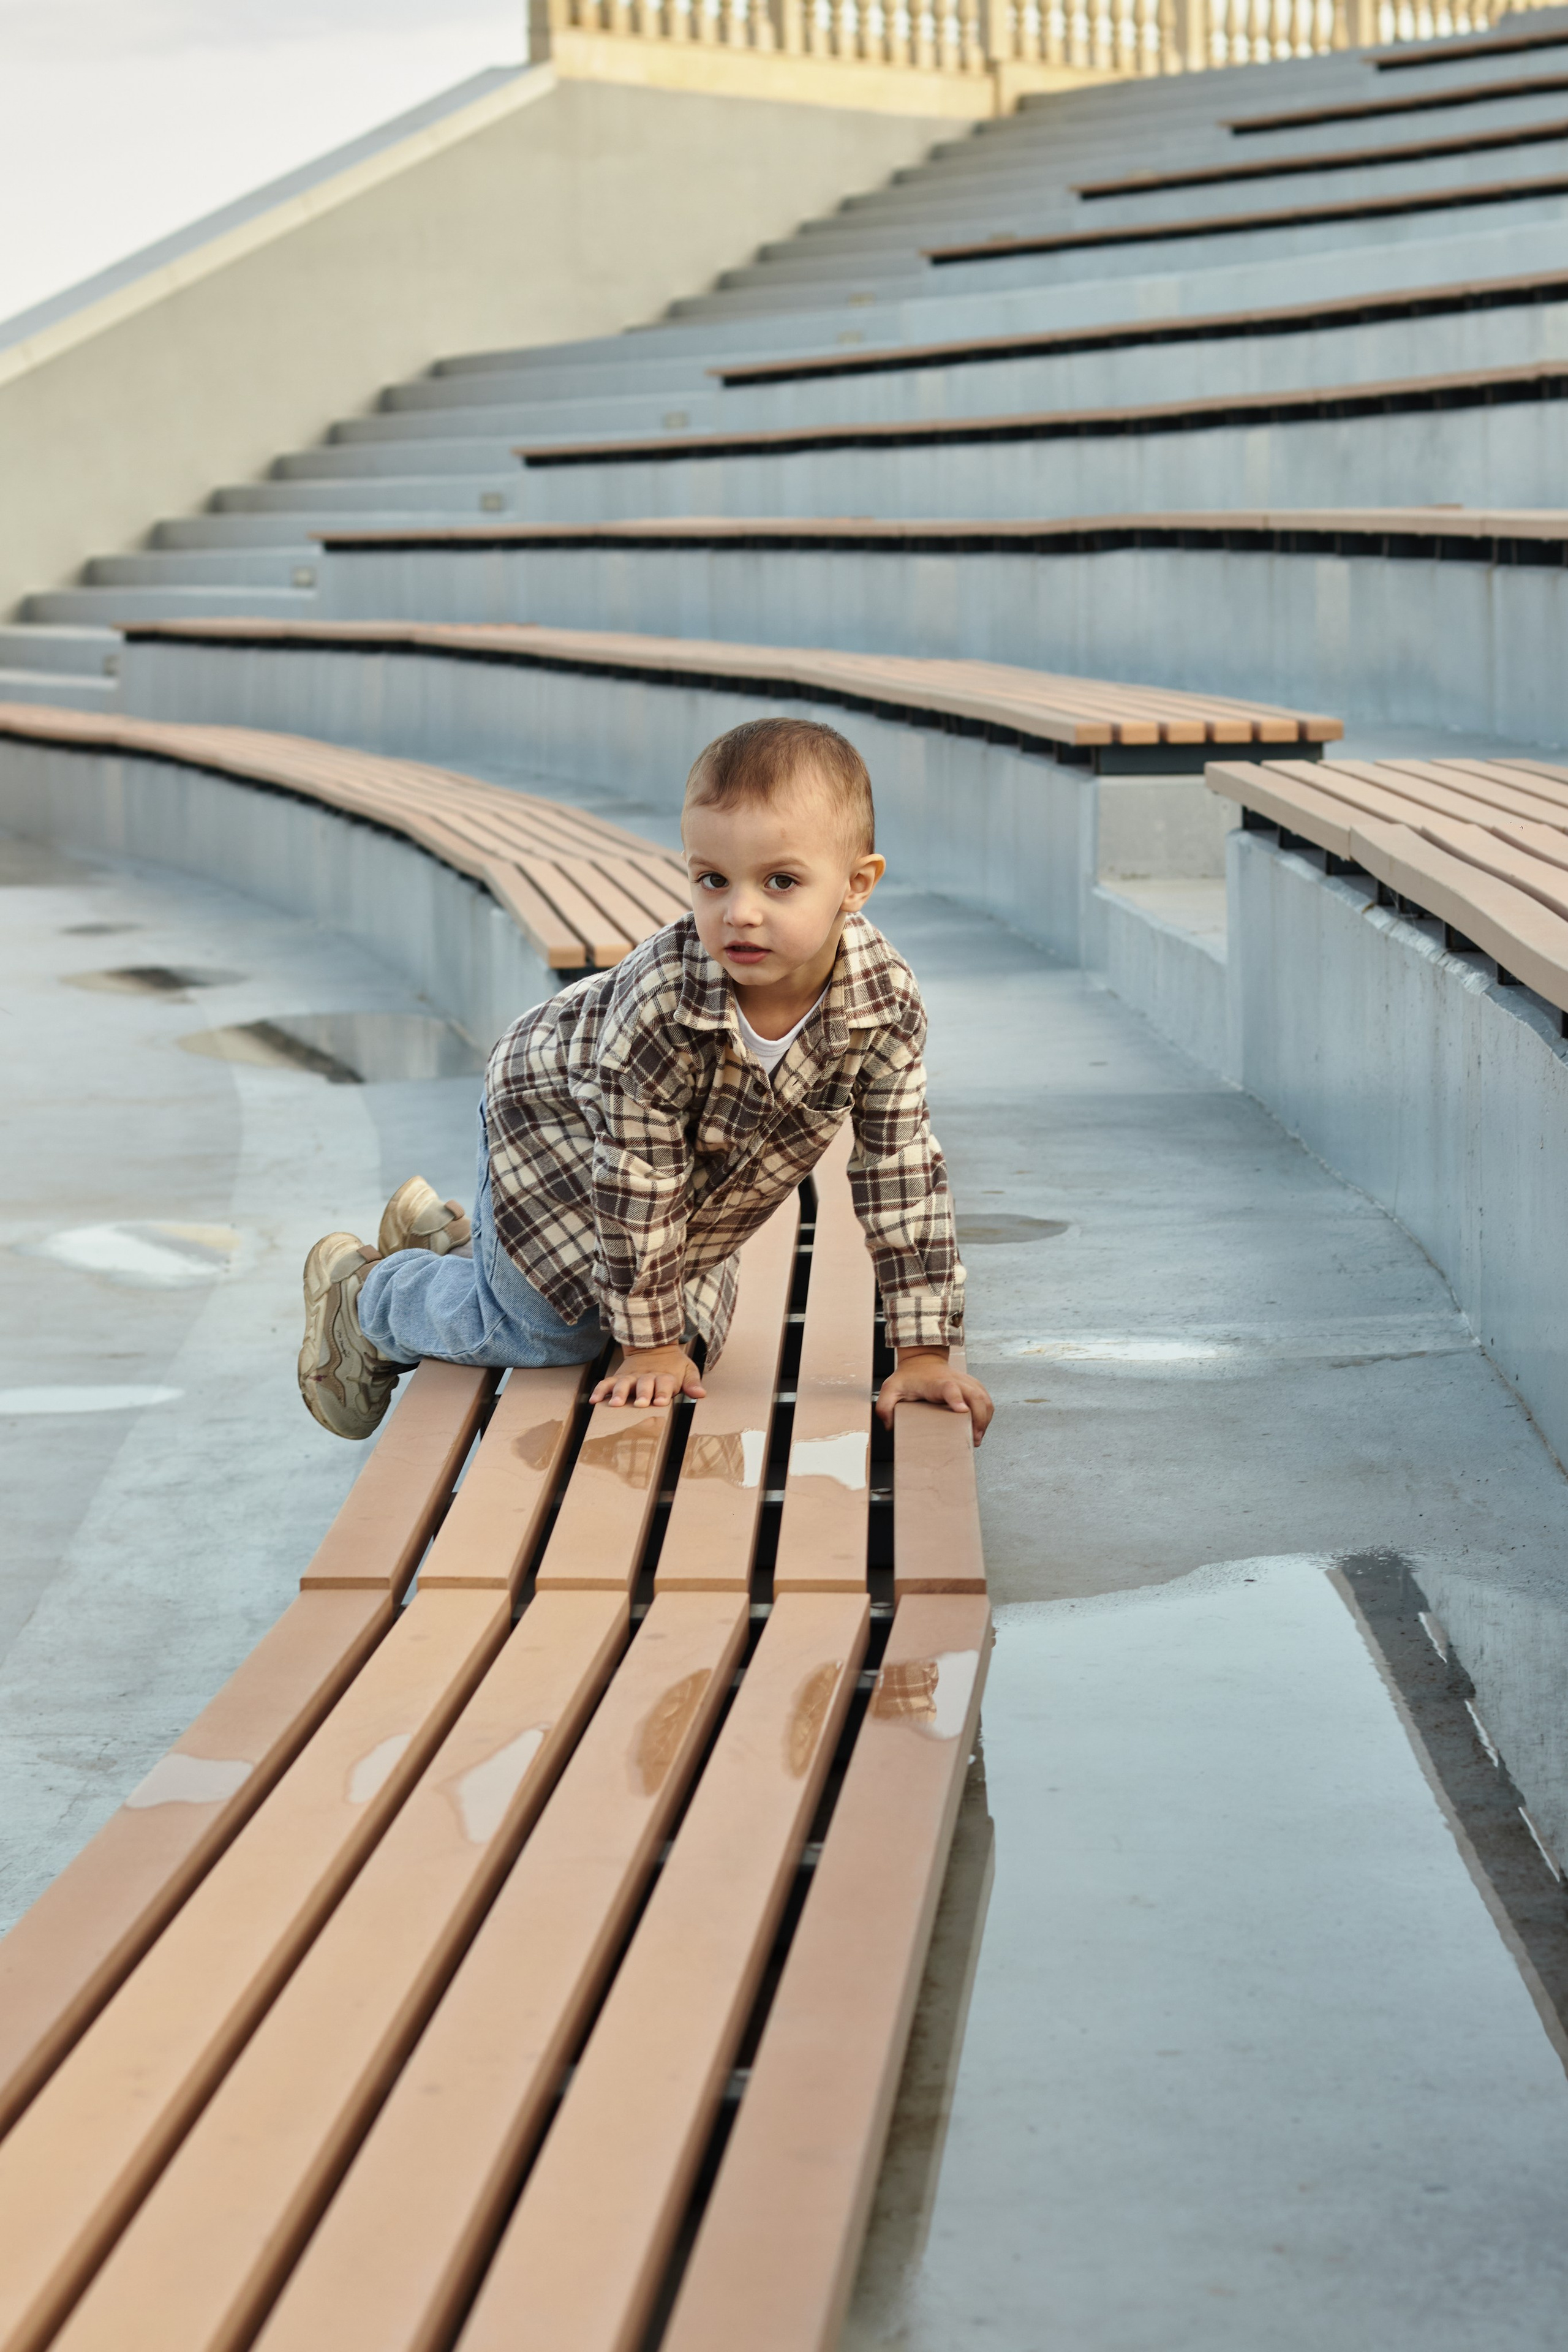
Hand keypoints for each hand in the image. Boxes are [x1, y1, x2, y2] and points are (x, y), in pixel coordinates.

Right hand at [590, 1345, 706, 1409]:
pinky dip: (600, 1390)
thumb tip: (701, 1394)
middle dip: (642, 1393)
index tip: (661, 1401)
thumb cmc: (674, 1365)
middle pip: (644, 1384)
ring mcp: (632, 1377)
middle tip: (640, 1403)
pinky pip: (608, 1383)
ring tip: (615, 1404)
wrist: (654, 1346)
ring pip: (624, 1384)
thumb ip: (693, 1383)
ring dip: (620, 1393)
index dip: (663, 1392)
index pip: (664, 1384)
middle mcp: (647, 1377)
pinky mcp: (620, 1377)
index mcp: (664, 1376)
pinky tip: (594, 1400)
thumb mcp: (687, 1370)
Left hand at [875, 1349, 992, 1445]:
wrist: (921, 1360)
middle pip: (975, 1396)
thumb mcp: (890, 1389)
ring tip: (977, 1437)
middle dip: (979, 1418)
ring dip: (985, 1419)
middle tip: (973, 1438)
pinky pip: (987, 1400)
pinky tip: (980, 1427)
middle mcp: (956, 1380)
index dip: (957, 1399)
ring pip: (985, 1399)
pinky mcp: (973, 1386)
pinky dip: (987, 1415)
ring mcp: (966, 1382)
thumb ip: (884, 1406)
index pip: (950, 1388)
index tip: (962, 1412)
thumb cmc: (908, 1377)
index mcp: (936, 1382)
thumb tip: (889, 1425)